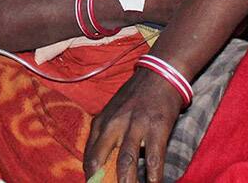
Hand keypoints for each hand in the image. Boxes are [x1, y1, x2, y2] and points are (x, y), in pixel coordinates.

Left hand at [84, 68, 185, 182]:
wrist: (158, 75)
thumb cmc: (133, 98)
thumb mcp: (112, 114)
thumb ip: (105, 136)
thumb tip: (99, 166)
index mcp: (101, 123)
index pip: (89, 157)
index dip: (90, 176)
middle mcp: (114, 124)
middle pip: (101, 160)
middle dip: (102, 182)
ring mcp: (135, 126)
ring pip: (126, 162)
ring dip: (127, 182)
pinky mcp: (157, 128)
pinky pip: (153, 157)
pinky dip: (153, 175)